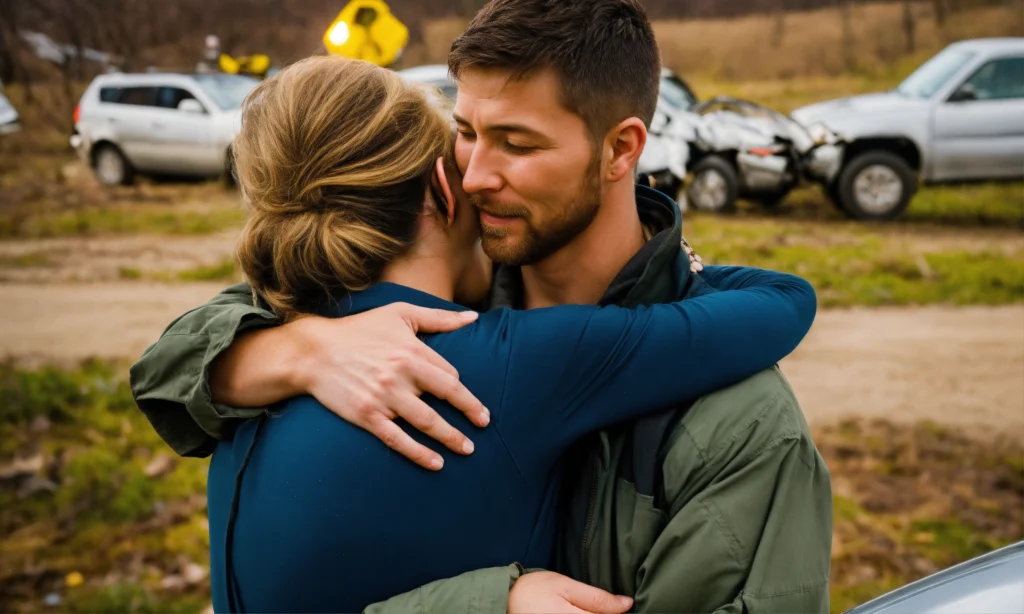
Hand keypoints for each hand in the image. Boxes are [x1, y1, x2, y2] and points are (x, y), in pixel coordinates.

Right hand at [292, 302, 489, 470]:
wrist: (314, 352)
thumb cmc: (360, 329)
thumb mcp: (400, 313)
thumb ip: (439, 318)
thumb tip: (472, 317)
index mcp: (411, 350)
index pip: (448, 374)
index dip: (459, 388)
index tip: (468, 399)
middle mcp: (401, 374)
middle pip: (446, 397)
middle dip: (470, 412)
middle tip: (484, 424)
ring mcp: (384, 397)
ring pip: (426, 421)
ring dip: (450, 437)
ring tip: (467, 449)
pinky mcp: (367, 415)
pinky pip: (398, 439)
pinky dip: (419, 454)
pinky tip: (436, 463)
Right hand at [508, 571, 632, 613]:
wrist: (506, 602)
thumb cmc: (535, 590)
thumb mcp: (566, 586)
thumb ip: (597, 598)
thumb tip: (627, 603)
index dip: (619, 613)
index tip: (623, 606)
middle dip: (606, 613)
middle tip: (602, 606)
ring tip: (590, 609)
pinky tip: (581, 613)